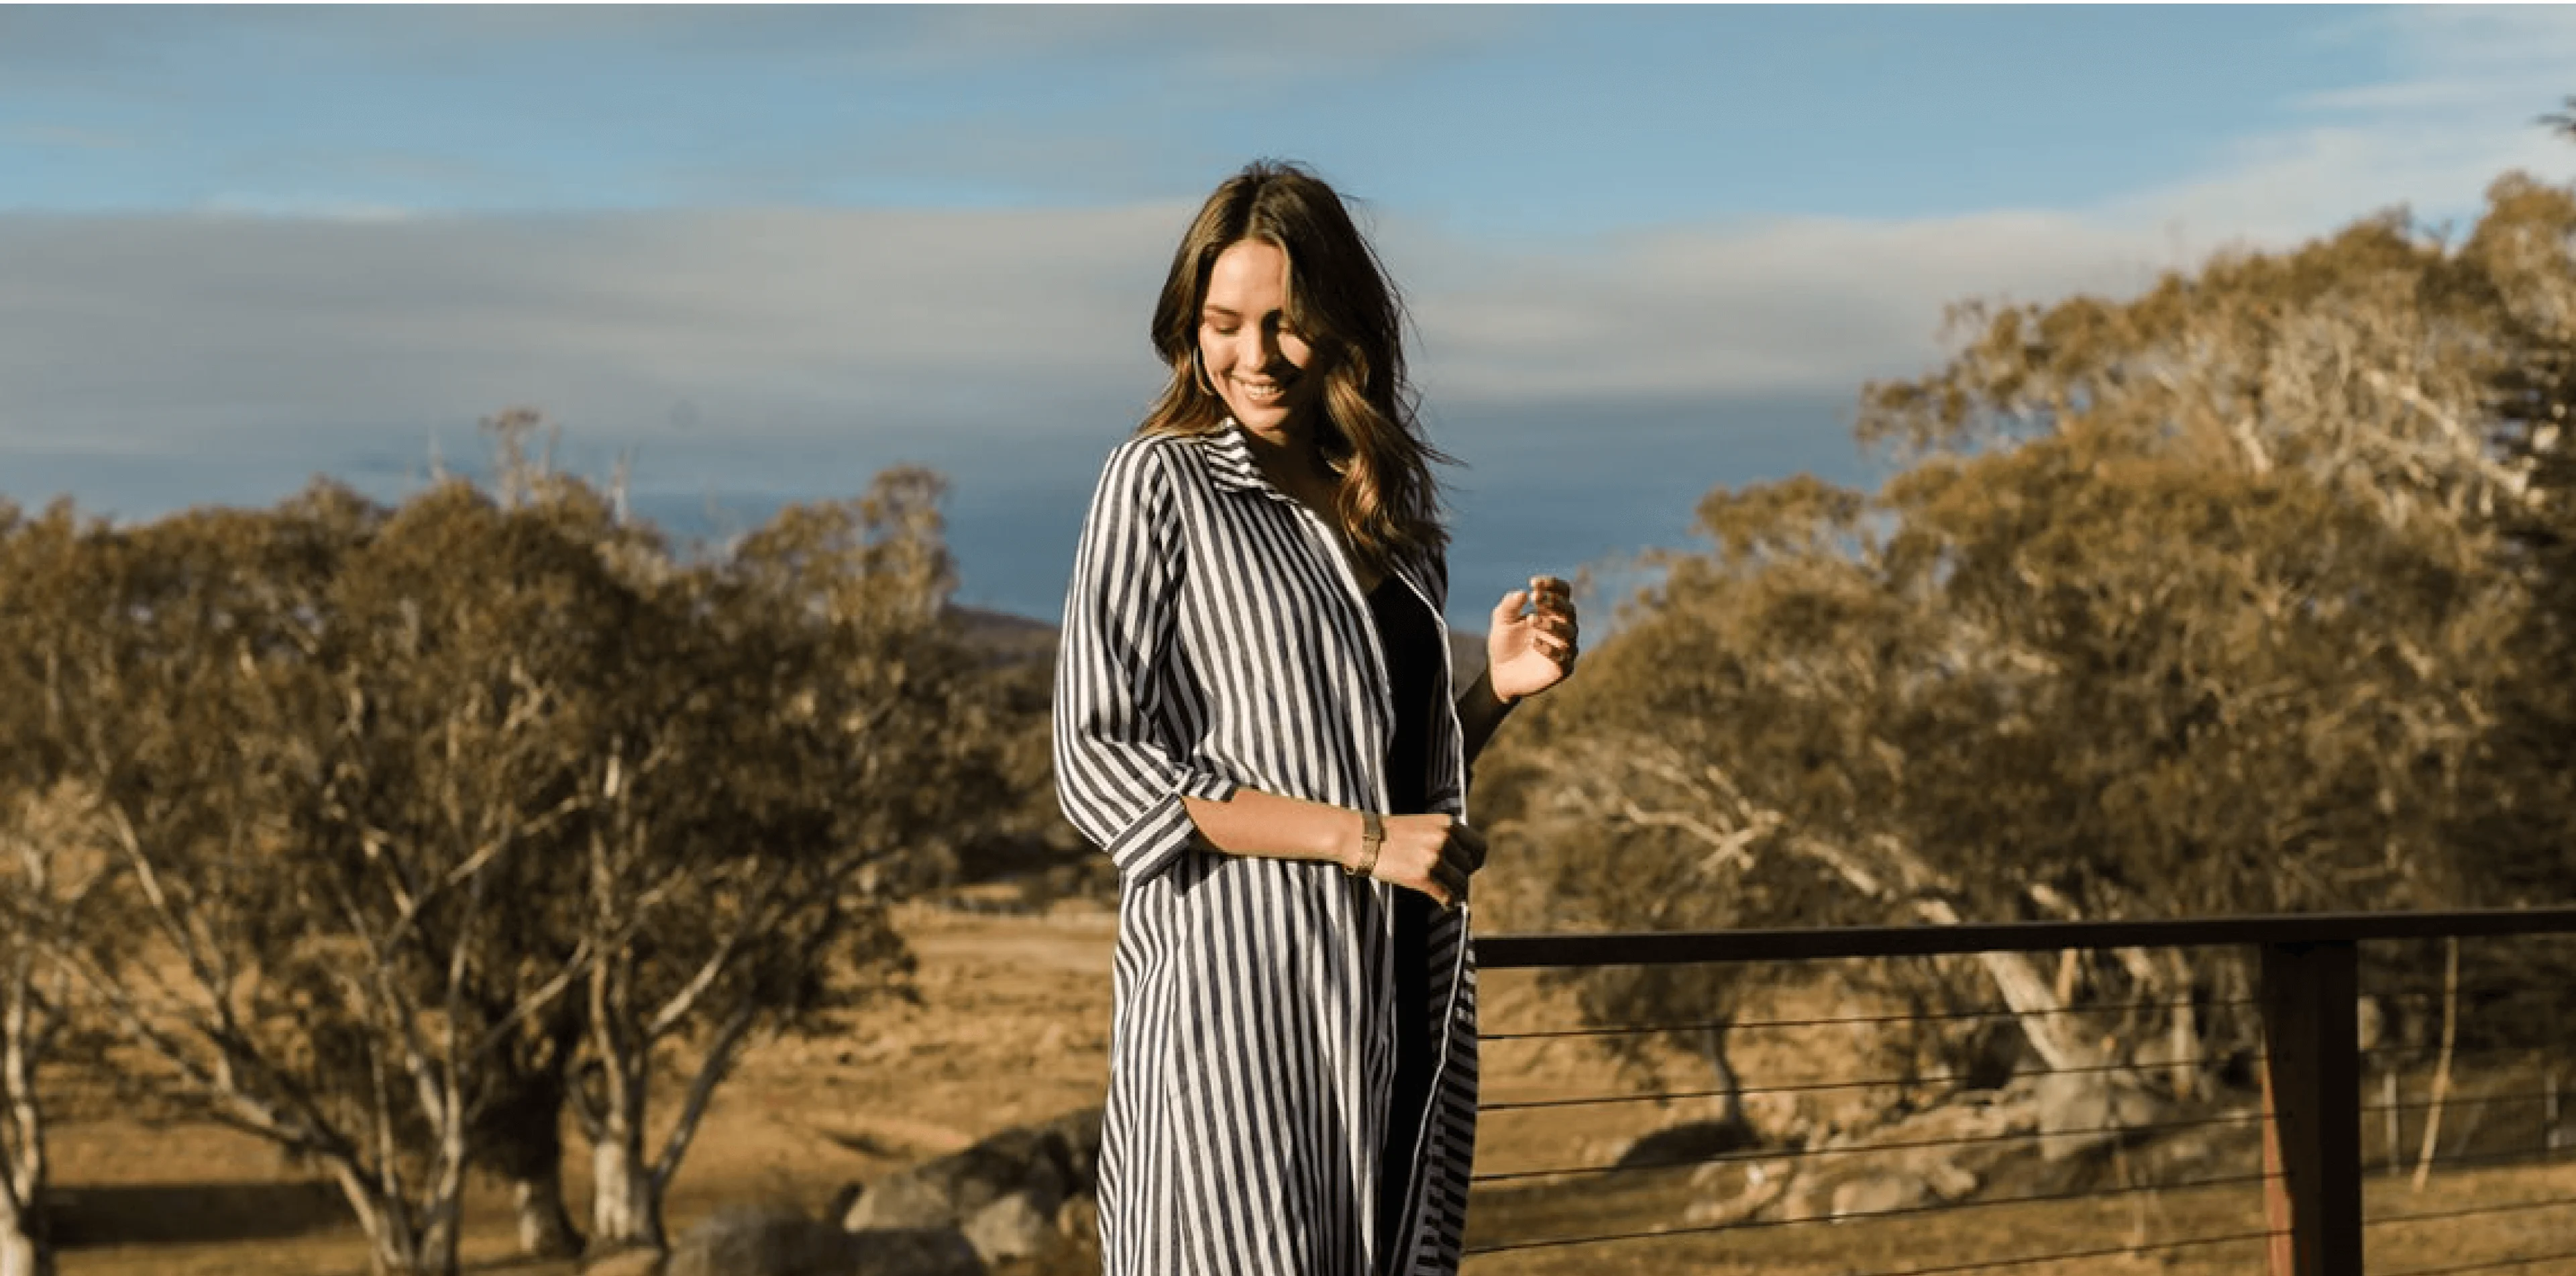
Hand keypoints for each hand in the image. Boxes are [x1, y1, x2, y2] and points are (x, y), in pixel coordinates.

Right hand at [1361, 813, 1486, 908]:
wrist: (1362, 838)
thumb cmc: (1392, 833)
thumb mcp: (1424, 825)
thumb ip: (1445, 837)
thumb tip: (1466, 863)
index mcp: (1447, 824)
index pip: (1479, 847)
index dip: (1476, 861)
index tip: (1468, 869)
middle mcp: (1444, 839)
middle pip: (1469, 868)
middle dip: (1461, 877)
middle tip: (1452, 884)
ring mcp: (1434, 858)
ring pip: (1460, 884)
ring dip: (1456, 893)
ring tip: (1449, 896)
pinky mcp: (1422, 876)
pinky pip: (1446, 896)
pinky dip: (1448, 903)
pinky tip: (1445, 906)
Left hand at [1487, 576, 1579, 702]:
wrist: (1499, 673)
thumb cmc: (1505, 643)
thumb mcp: (1501, 621)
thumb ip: (1509, 606)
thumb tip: (1521, 593)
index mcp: (1551, 612)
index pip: (1562, 592)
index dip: (1552, 585)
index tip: (1533, 583)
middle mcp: (1562, 627)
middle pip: (1569, 609)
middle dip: (1553, 602)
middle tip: (1534, 598)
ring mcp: (1564, 648)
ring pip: (1569, 631)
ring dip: (1552, 623)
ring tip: (1531, 619)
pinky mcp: (1562, 668)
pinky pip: (1563, 657)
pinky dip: (1550, 648)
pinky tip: (1534, 643)